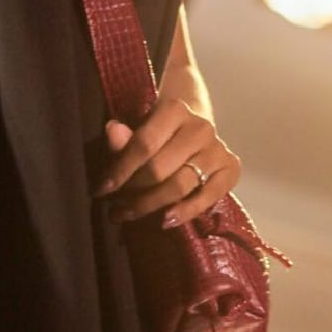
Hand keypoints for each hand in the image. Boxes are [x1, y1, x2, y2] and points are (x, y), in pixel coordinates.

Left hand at [93, 97, 241, 228]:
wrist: (193, 137)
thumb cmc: (160, 138)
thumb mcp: (139, 135)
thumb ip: (125, 139)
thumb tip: (112, 132)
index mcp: (175, 110)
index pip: (143, 145)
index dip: (120, 170)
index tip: (101, 190)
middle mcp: (200, 127)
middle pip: (159, 169)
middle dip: (132, 193)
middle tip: (116, 207)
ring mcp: (217, 149)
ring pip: (178, 186)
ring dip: (150, 205)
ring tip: (129, 215)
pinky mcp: (230, 169)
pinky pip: (207, 197)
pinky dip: (185, 212)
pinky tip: (164, 221)